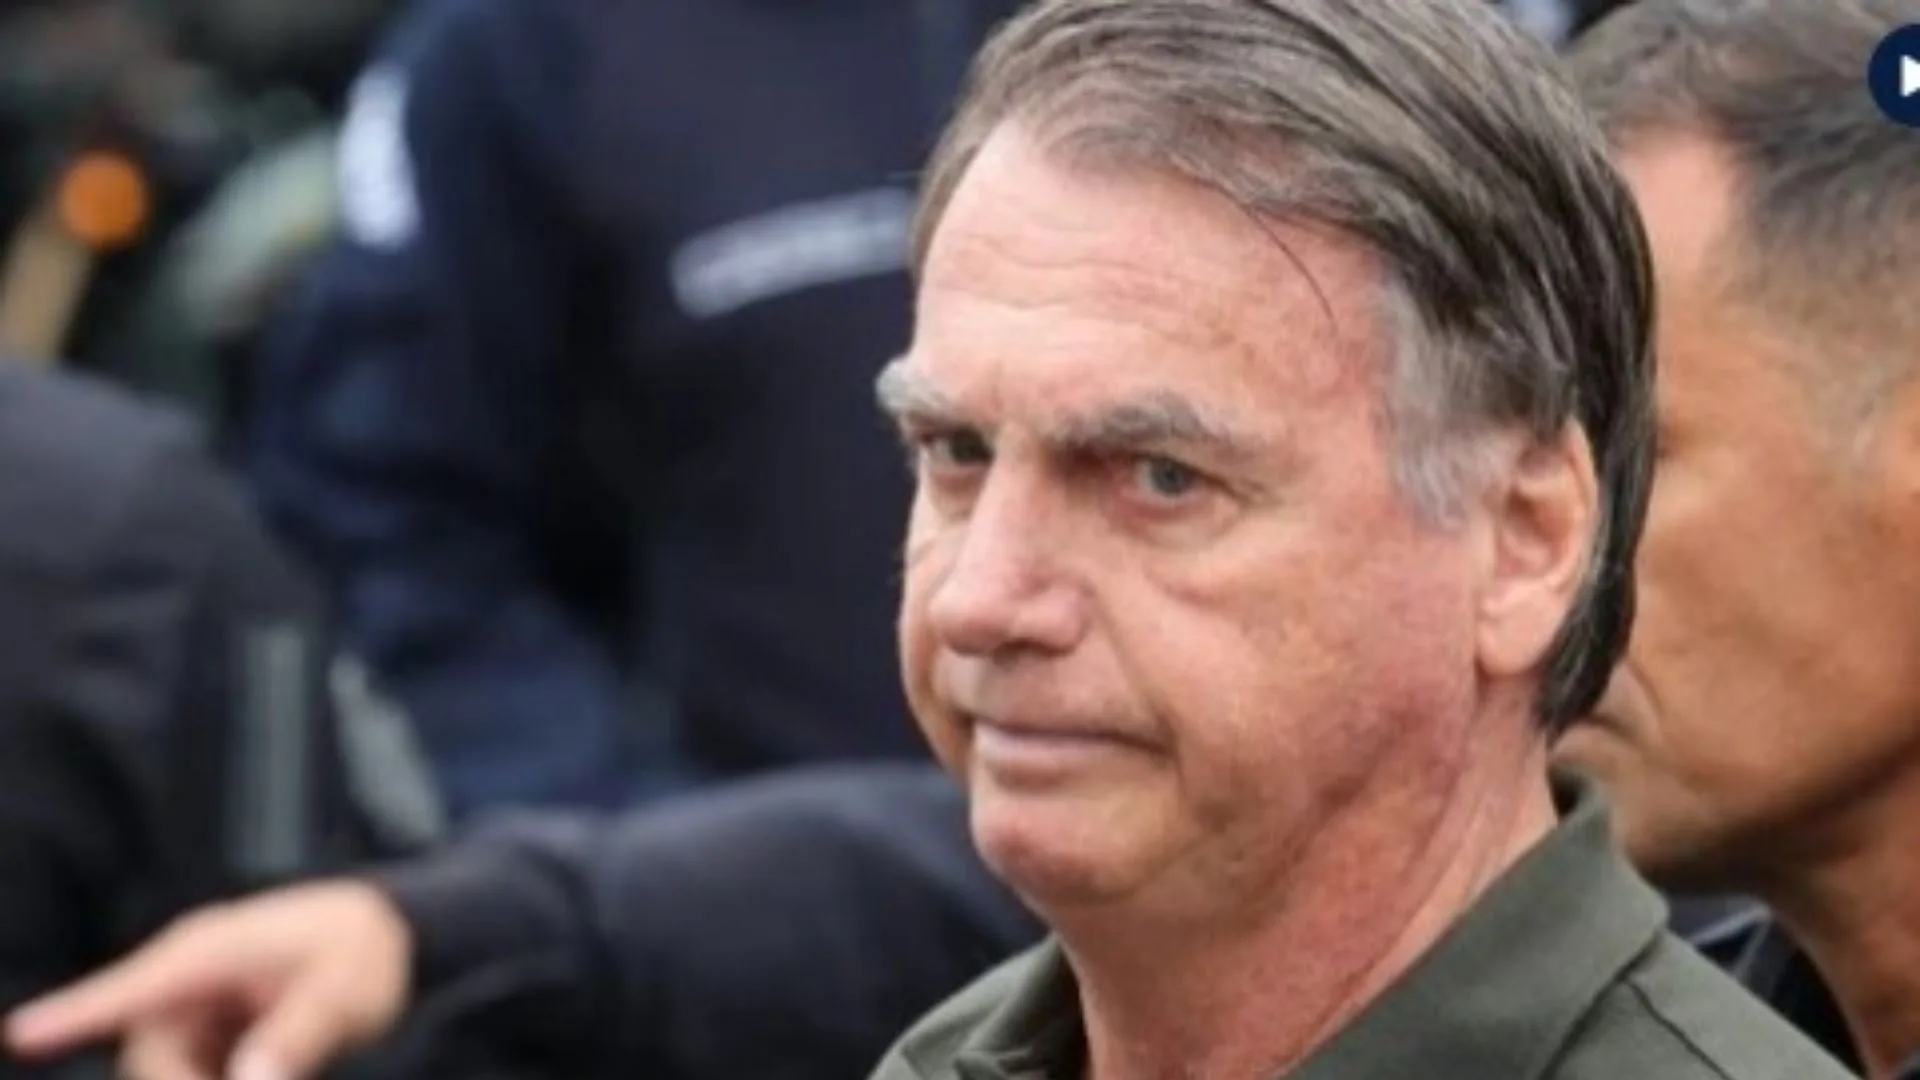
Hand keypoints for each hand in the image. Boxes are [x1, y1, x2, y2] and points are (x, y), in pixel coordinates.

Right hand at [4, 880, 412, 1079]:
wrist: (386, 935)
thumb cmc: (366, 950)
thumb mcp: (346, 992)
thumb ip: (301, 1035)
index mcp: (209, 951)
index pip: (132, 987)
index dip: (73, 1013)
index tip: (21, 1034)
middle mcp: (188, 977)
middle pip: (150, 1057)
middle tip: (260, 1078)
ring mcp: (194, 1005)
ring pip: (167, 1070)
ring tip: (278, 1062)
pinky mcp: (208, 1031)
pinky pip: (192, 1072)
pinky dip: (218, 1079)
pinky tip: (268, 1066)